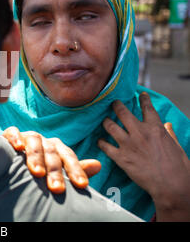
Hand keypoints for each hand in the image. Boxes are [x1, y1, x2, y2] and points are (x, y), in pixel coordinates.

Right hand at [2, 127, 100, 193]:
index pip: (69, 157)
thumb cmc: (38, 166)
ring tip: (37, 172)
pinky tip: (18, 147)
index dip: (76, 170)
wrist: (12, 157)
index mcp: (57, 148)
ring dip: (36, 156)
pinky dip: (15, 137)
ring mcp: (28, 136)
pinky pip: (13, 131)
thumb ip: (74, 169)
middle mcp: (44, 140)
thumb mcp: (56, 169)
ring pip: (34, 141)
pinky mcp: (11, 135)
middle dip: (55, 171)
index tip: (82, 185)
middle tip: (57, 188)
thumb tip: (98, 165)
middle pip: (52, 153)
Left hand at [98, 92, 189, 220]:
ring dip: (106, 122)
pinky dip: (101, 143)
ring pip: (110, 126)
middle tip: (113, 103)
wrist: (171, 185)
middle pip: (122, 112)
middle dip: (116, 105)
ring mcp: (128, 144)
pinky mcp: (121, 157)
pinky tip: (100, 141)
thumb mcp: (177, 146)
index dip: (143, 99)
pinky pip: (105, 146)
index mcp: (155, 128)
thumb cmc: (178, 167)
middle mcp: (139, 133)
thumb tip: (168, 125)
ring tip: (105, 120)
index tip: (140, 94)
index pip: (147, 108)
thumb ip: (169, 134)